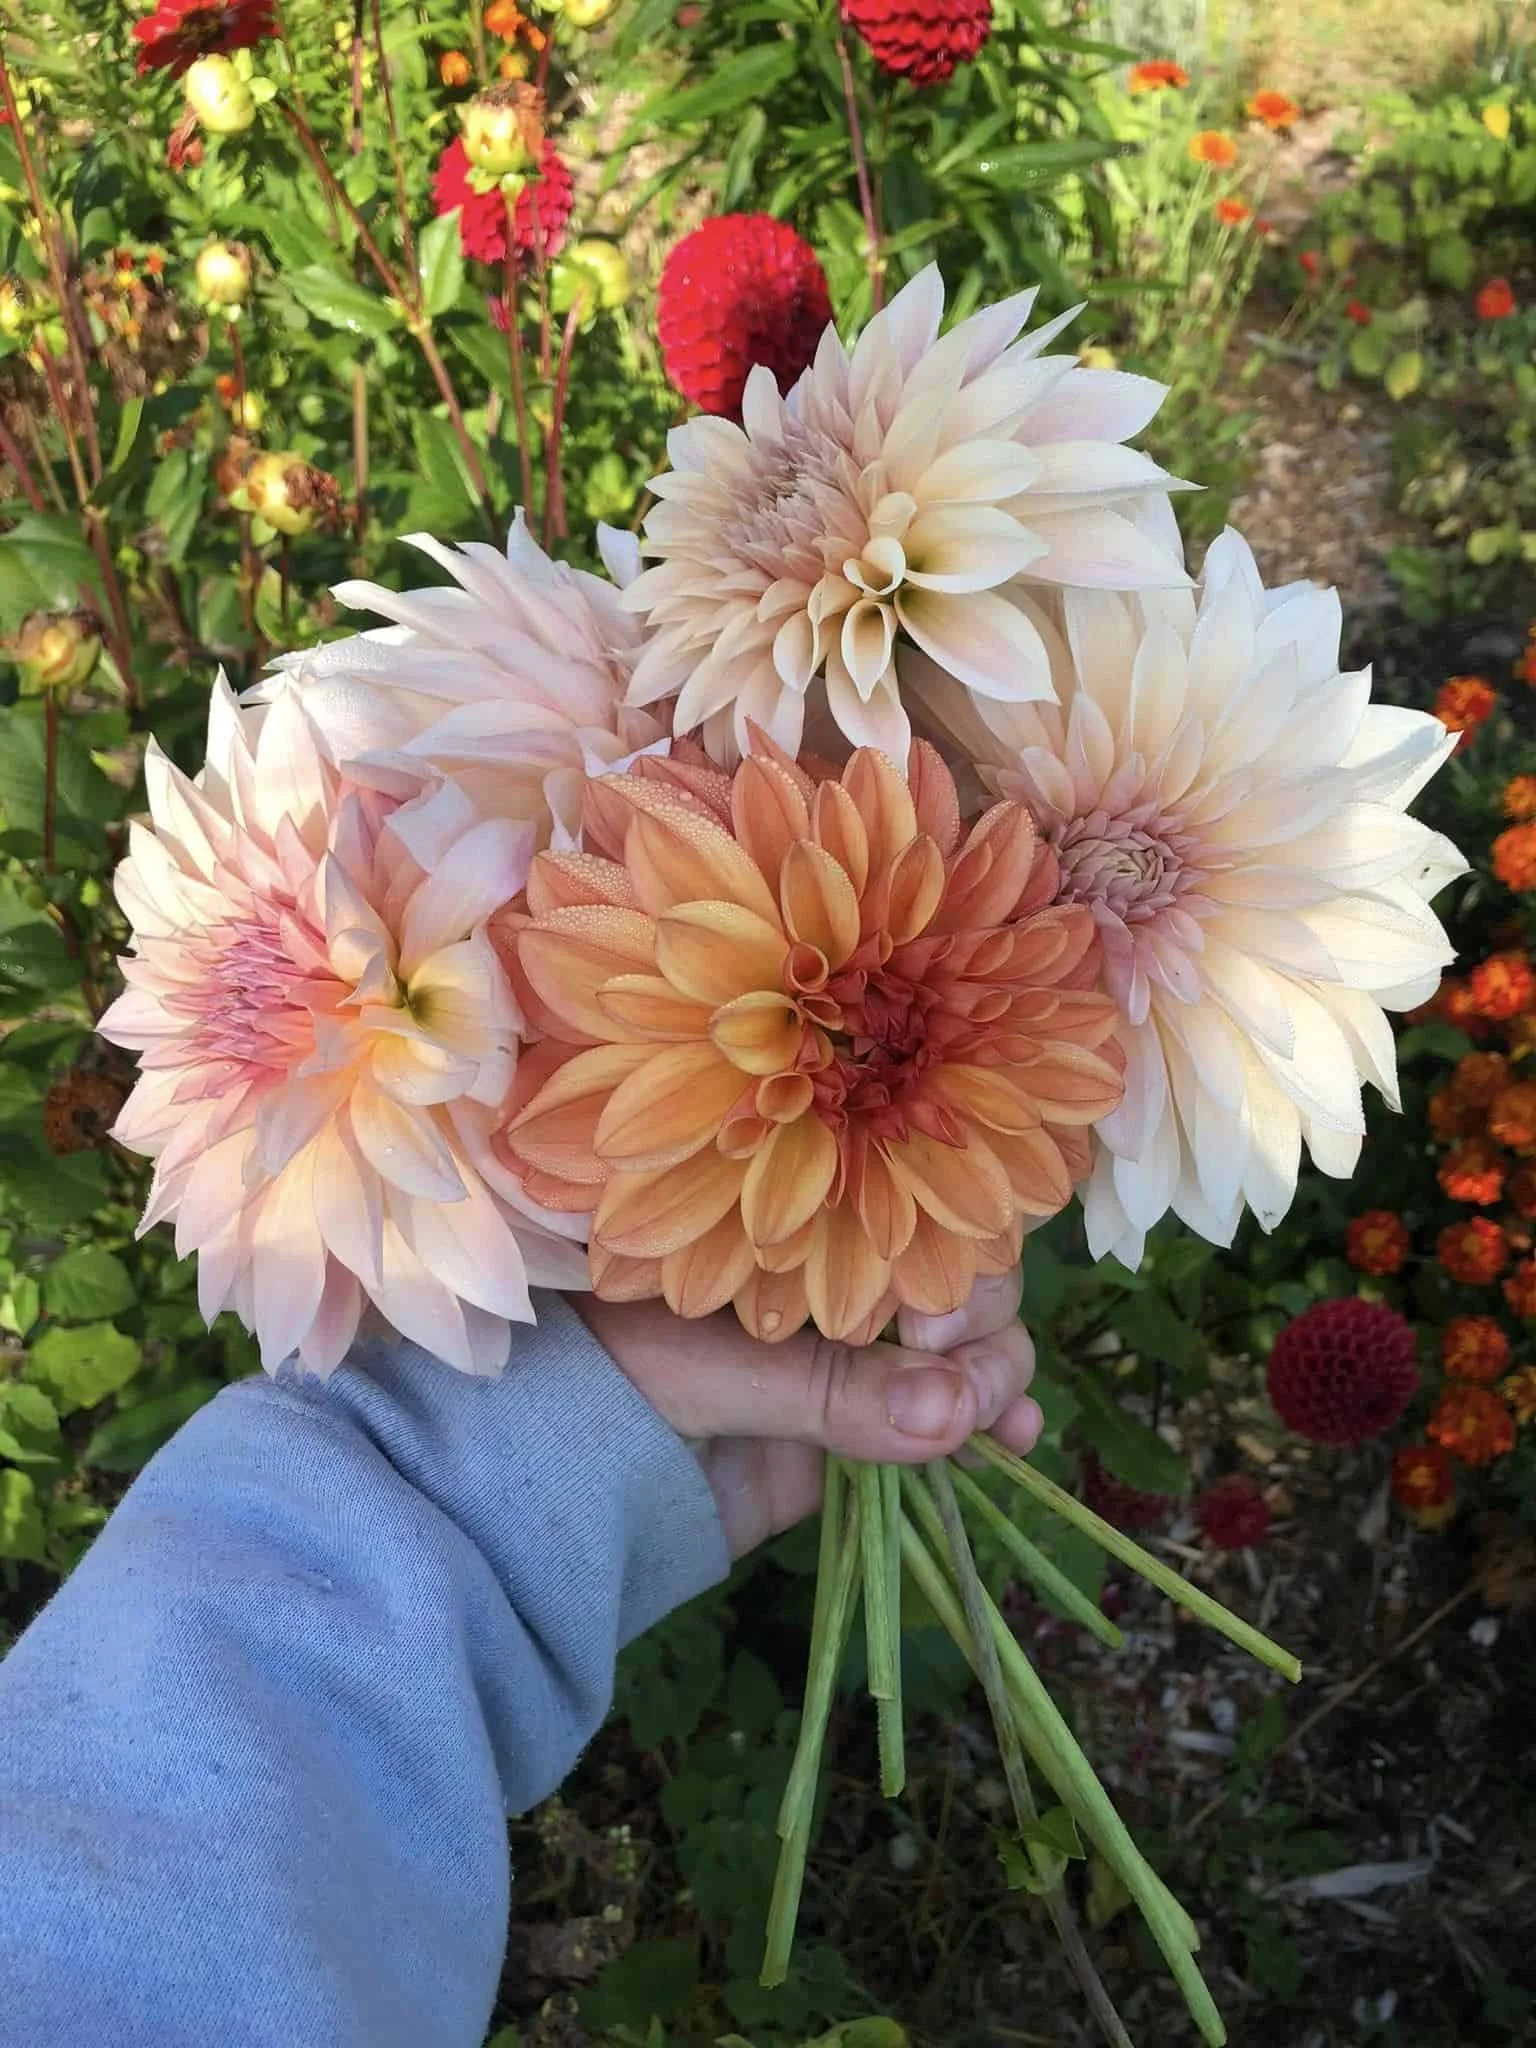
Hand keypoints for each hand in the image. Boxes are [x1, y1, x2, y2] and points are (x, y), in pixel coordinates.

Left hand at [574, 1271, 1039, 1556]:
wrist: (553, 1485)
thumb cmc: (602, 1382)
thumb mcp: (706, 1369)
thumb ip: (825, 1391)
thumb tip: (954, 1413)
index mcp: (792, 1228)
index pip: (906, 1210)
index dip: (945, 1256)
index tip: (930, 1318)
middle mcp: (835, 1278)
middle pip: (953, 1276)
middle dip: (981, 1327)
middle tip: (962, 1387)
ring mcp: (853, 1356)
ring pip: (963, 1348)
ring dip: (997, 1377)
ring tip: (998, 1424)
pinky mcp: (861, 1430)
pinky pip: (943, 1420)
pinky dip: (986, 1424)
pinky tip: (1014, 1441)